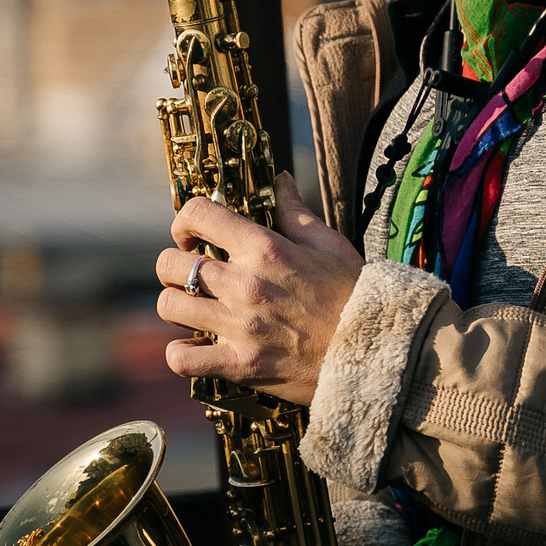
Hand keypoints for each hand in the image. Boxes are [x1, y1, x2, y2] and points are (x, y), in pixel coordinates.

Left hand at [156, 174, 362, 403]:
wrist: (376, 352)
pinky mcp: (240, 365)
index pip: (197, 214)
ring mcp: (239, 326)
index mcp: (265, 248)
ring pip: (169, 306)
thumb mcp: (330, 245)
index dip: (185, 221)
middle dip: (175, 265)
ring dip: (177, 305)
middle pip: (169, 262)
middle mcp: (245, 283)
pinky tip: (199, 347)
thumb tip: (281, 180)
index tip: (192, 235)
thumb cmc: (356, 295)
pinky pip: (181, 358)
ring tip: (196, 309)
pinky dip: (183, 354)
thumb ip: (296, 212)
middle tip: (192, 274)